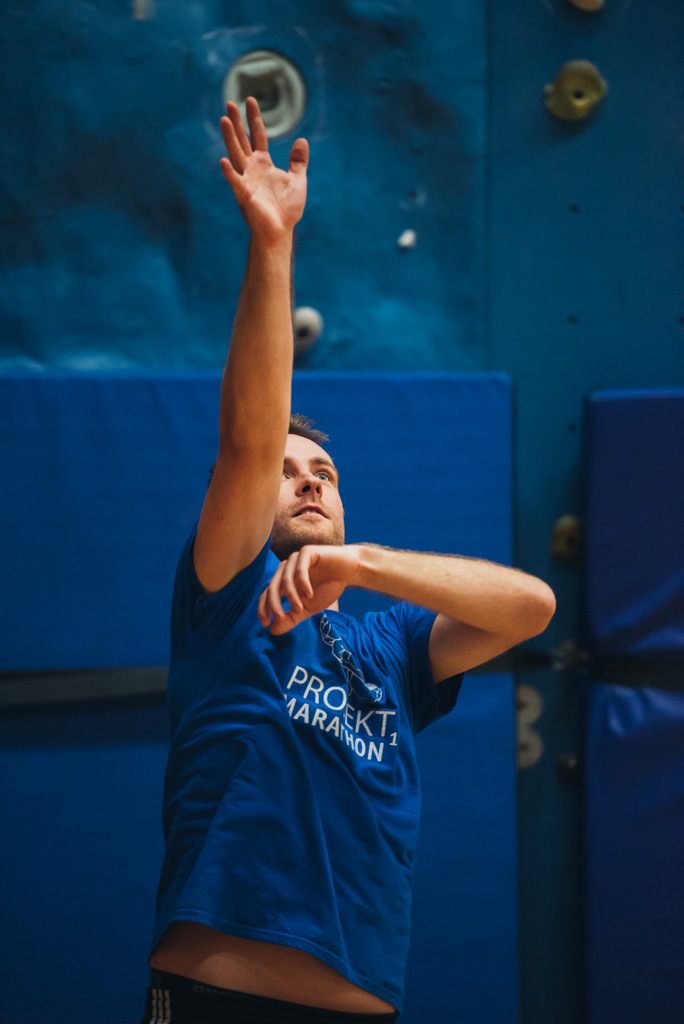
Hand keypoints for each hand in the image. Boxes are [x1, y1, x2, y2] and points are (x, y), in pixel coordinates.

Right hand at [220, 97, 308, 242]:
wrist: (280, 232)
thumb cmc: (286, 210)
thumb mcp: (297, 180)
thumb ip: (298, 161)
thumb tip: (302, 140)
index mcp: (263, 164)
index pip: (257, 136)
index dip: (254, 119)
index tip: (251, 100)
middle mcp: (252, 169)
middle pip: (242, 141)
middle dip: (236, 122)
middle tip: (230, 102)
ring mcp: (246, 181)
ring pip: (236, 155)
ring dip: (230, 138)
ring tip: (223, 120)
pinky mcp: (244, 195)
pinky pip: (235, 181)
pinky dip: (229, 172)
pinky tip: (223, 161)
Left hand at [258, 545, 361, 634]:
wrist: (350, 571)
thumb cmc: (328, 587)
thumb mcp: (309, 608)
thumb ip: (291, 618)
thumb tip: (272, 630)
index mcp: (283, 581)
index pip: (267, 594)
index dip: (263, 608)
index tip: (265, 624)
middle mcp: (286, 568)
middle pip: (272, 587)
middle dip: (274, 604)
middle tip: (280, 618)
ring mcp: (295, 559)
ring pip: (285, 579)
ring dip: (291, 596)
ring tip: (300, 609)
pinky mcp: (307, 552)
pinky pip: (300, 568)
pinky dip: (303, 583)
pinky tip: (310, 595)